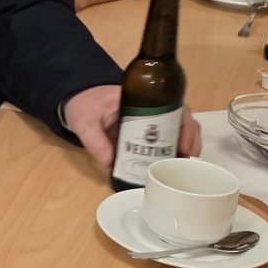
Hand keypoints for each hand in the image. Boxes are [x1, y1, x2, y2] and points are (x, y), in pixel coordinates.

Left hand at [62, 86, 200, 169]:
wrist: (76, 99)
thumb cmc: (84, 105)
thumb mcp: (85, 121)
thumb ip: (94, 139)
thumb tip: (109, 162)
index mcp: (141, 100)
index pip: (174, 108)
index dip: (185, 126)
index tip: (184, 146)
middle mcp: (152, 108)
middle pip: (183, 120)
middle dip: (191, 141)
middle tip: (187, 162)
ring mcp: (151, 120)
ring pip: (179, 130)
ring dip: (186, 147)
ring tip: (186, 167)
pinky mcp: (146, 132)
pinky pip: (167, 139)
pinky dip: (174, 151)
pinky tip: (174, 166)